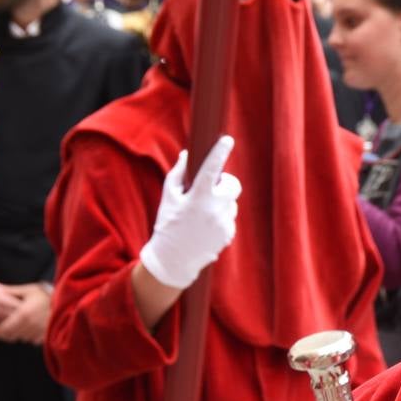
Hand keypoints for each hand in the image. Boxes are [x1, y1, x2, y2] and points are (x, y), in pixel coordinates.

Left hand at [0, 284, 51, 344]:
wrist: (64, 300)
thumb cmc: (45, 294)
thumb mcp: (28, 290)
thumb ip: (12, 293)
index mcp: (23, 313)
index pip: (6, 328)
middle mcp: (30, 324)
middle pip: (13, 335)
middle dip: (6, 335)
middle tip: (2, 333)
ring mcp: (39, 330)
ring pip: (22, 339)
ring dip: (17, 336)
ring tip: (15, 331)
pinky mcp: (46, 334)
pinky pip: (33, 340)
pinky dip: (29, 337)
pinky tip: (28, 331)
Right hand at [139, 135, 240, 288]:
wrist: (173, 261)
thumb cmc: (167, 225)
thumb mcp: (168, 198)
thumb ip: (178, 174)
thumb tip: (187, 155)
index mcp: (198, 197)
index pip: (211, 169)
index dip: (220, 152)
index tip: (227, 139)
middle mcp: (214, 209)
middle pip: (233, 185)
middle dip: (225, 183)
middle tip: (211, 189)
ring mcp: (224, 223)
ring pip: (231, 202)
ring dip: (220, 203)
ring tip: (201, 215)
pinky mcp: (229, 234)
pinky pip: (229, 218)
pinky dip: (220, 218)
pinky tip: (205, 228)